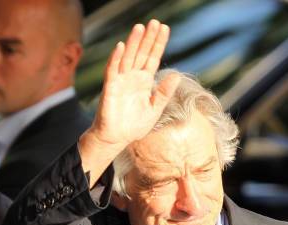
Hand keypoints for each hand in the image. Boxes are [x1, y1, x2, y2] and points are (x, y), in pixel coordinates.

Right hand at [91, 20, 179, 149]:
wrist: (117, 139)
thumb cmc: (134, 125)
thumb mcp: (154, 109)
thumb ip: (164, 93)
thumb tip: (177, 75)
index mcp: (144, 81)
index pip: (152, 58)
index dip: (158, 43)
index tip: (165, 28)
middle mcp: (133, 77)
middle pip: (141, 53)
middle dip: (148, 38)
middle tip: (155, 22)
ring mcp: (121, 81)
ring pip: (128, 58)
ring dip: (133, 43)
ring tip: (140, 27)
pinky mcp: (110, 88)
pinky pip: (113, 70)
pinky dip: (116, 58)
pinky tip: (121, 46)